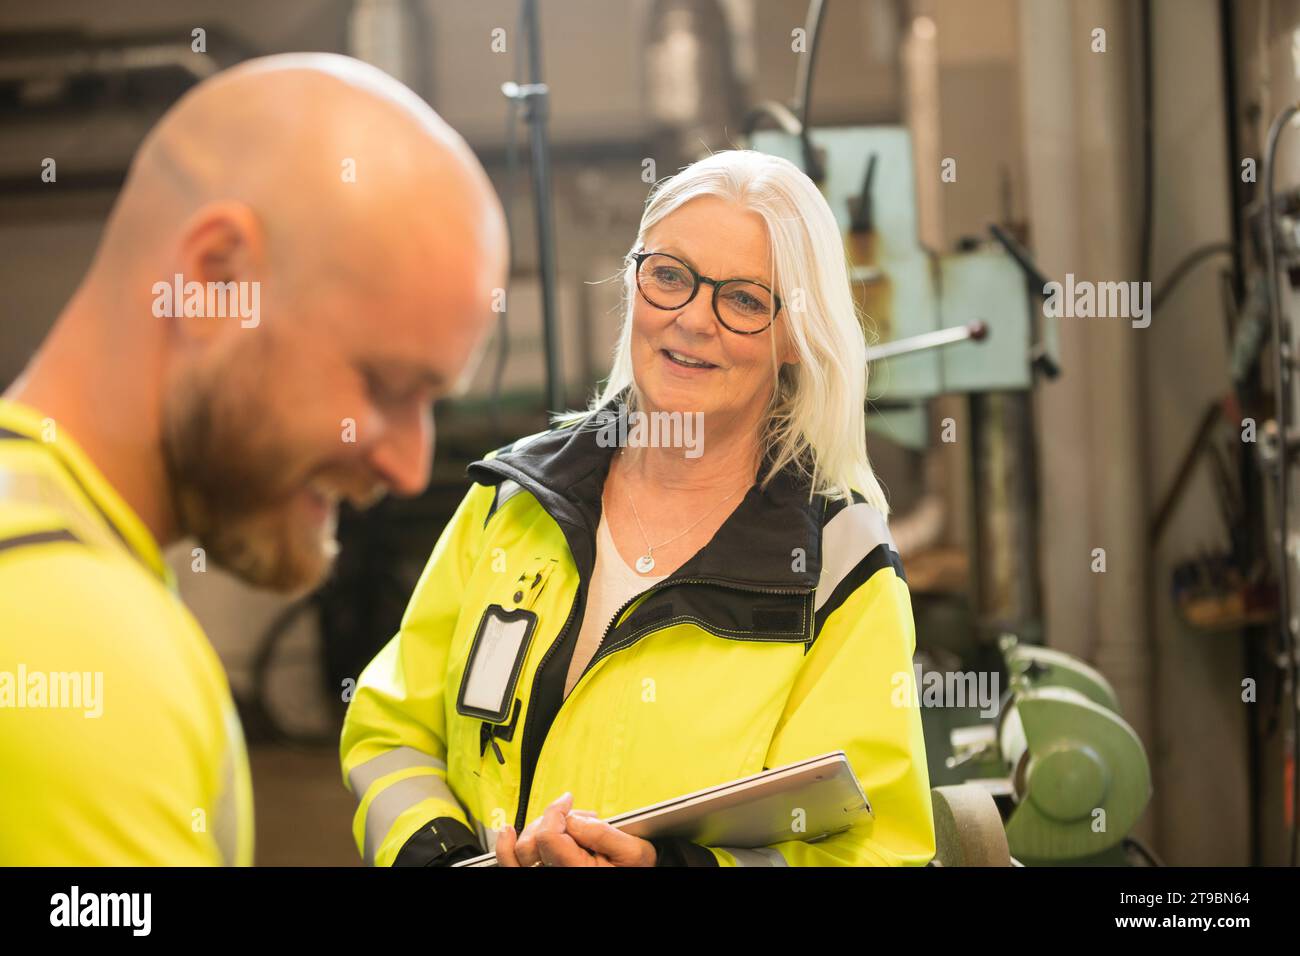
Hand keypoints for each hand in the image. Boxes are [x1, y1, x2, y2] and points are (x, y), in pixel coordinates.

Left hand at [493, 792, 656, 866]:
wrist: (632, 881)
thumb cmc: (634, 872)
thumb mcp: (633, 851)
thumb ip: (604, 833)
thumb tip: (575, 818)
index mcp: (577, 870)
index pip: (549, 834)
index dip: (557, 811)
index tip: (568, 801)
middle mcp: (556, 876)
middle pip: (533, 839)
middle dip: (552, 819)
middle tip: (574, 818)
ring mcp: (544, 877)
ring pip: (520, 850)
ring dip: (535, 828)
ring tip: (556, 823)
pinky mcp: (538, 875)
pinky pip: (509, 864)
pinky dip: (505, 846)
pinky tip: (508, 831)